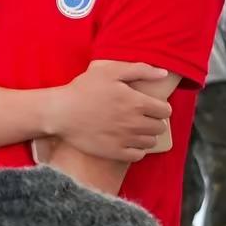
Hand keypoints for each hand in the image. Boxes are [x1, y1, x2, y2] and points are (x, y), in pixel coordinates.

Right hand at [45, 60, 172, 160]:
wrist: (59, 112)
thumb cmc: (83, 89)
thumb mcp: (109, 71)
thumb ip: (140, 70)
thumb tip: (164, 74)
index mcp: (137, 103)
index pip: (165, 111)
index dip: (159, 107)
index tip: (149, 106)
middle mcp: (135, 123)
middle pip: (160, 127)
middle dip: (154, 121)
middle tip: (140, 117)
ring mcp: (125, 139)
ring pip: (150, 142)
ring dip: (146, 136)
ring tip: (133, 130)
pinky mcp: (114, 152)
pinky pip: (138, 155)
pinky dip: (137, 150)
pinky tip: (127, 142)